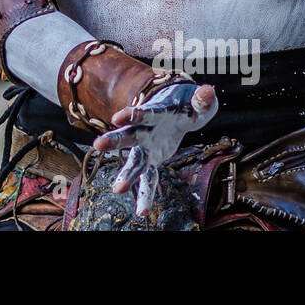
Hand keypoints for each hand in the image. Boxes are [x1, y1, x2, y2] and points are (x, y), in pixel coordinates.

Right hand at [90, 82, 218, 215]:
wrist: (176, 107)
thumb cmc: (186, 104)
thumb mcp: (197, 101)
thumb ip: (202, 99)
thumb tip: (207, 92)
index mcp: (157, 112)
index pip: (144, 113)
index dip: (132, 114)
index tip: (117, 118)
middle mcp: (146, 130)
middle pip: (129, 135)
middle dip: (114, 141)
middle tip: (97, 145)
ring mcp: (147, 146)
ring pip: (134, 161)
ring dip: (126, 174)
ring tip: (116, 189)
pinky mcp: (152, 158)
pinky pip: (149, 178)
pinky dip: (146, 193)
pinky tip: (142, 212)